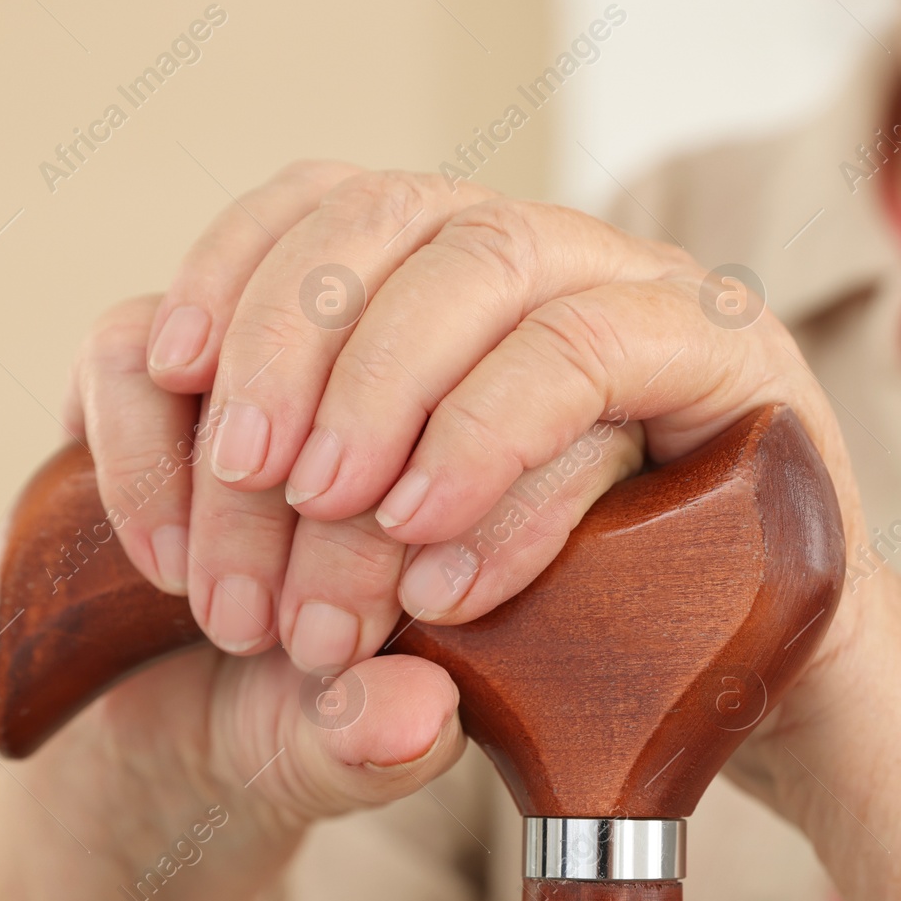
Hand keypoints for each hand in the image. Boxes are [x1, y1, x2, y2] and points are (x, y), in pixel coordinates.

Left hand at [104, 164, 900, 900]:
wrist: (734, 699)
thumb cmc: (548, 654)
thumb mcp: (393, 623)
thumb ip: (321, 598)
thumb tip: (313, 616)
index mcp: (451, 290)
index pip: (317, 201)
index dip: (227, 272)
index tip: (166, 377)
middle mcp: (543, 263)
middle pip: (388, 212)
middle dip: (294, 338)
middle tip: (252, 475)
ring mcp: (637, 291)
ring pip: (491, 256)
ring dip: (394, 384)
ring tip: (340, 512)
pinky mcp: (724, 350)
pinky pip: (593, 355)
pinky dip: (500, 447)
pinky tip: (443, 569)